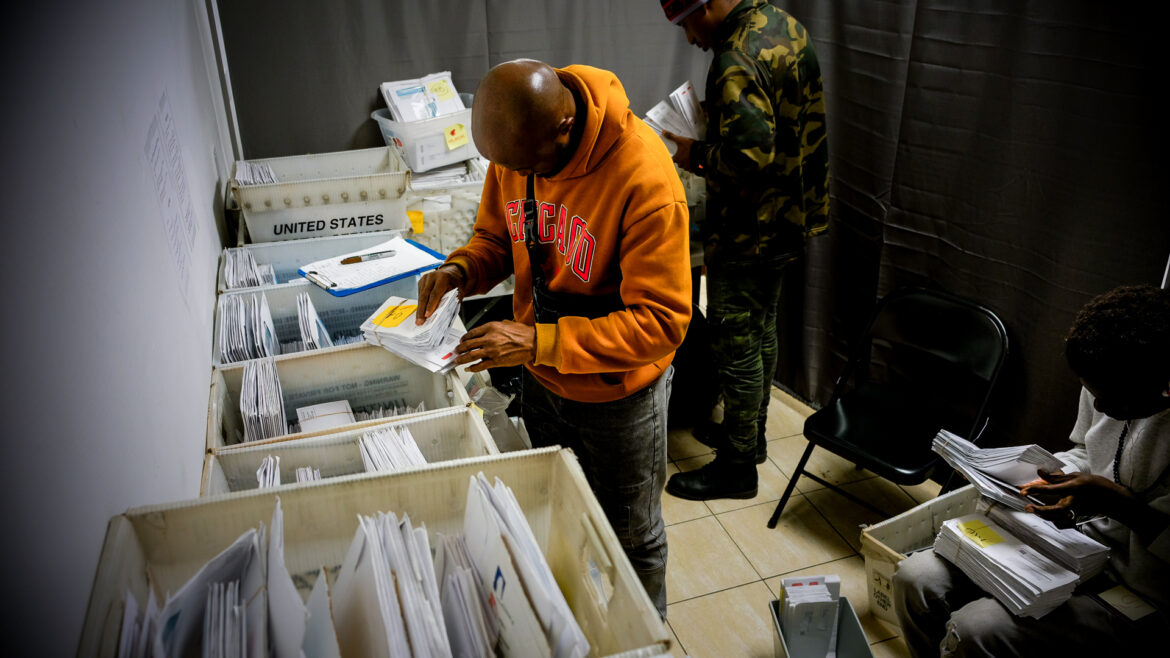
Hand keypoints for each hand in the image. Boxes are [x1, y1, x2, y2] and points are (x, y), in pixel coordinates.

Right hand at [416, 264, 464, 324]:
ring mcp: (425, 278)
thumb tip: (442, 316)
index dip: (431, 305)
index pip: (435, 294)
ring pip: (421, 296)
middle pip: (425, 295)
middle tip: (419, 322)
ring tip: (419, 320)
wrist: (451, 273)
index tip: (427, 315)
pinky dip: (420, 304)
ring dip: (420, 309)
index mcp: (443, 278)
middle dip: (422, 310)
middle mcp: (432, 276)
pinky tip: (420, 313)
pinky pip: (419, 294)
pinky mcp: (421, 281)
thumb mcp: (458, 293)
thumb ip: (452, 302)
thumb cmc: (454, 285)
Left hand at [453, 320, 535, 371]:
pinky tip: (469, 368)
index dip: (465, 338)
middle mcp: (489, 338)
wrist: (532, 343)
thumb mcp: (506, 324)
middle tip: (456, 351)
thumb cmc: (523, 334)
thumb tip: (488, 331)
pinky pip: (480, 365)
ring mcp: (491, 351)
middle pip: (468, 344)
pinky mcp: (496, 361)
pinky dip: (473, 368)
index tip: (462, 340)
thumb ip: (495, 328)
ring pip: (471, 355)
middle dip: (460, 348)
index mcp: (491, 327)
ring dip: (462, 359)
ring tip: (458, 360)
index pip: (472, 333)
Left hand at [662, 130, 695, 171]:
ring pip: (685, 165)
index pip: (672, 159)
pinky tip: (694, 160)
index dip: (674, 156)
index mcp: (676, 159)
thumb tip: (663, 132)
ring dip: (687, 162)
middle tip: (685, 153)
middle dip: (681, 158)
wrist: (703, 153)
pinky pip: (691, 168)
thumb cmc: (691, 148)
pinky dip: (692, 165)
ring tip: (690, 156)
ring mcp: (687, 168)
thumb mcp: (680, 140)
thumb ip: (672, 136)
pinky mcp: (693, 169)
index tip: (677, 154)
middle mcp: (681, 165)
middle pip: (679, 162)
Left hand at [1020, 469, 1135, 527]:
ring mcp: (1076, 511)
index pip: (1051, 489)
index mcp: (1073, 488)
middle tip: (1028, 507)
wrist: (1112, 499)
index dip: (1036, 490)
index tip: (1023, 491)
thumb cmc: (1094, 485)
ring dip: (1044, 515)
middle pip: (1055, 510)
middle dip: (1040, 511)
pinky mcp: (1077, 517)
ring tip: (1034, 509)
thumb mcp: (1076, 476)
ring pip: (1057, 518)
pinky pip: (1062, 521)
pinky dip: (1054, 519)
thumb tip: (1040, 473)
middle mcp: (1074, 501)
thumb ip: (1057, 477)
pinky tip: (1048, 514)